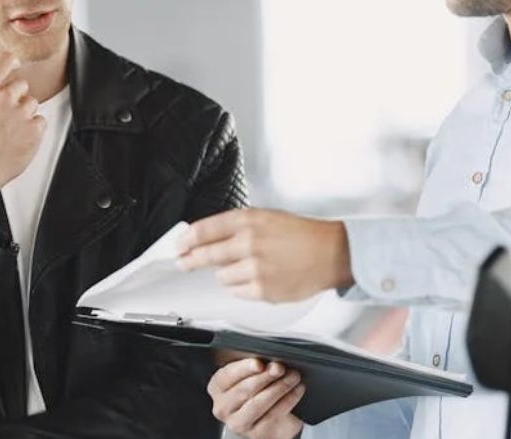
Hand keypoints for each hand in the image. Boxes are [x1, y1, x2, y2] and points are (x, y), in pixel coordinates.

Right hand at [0, 52, 45, 236]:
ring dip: (23, 113)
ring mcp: (21, 115)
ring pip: (32, 103)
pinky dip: (32, 129)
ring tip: (6, 130)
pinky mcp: (34, 131)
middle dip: (14, 95)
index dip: (10, 63)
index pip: (6, 60)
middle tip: (1, 115)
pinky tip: (16, 139)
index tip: (11, 68)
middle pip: (21, 83)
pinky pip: (40, 121)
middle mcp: (4, 99)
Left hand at [176, 209, 352, 301]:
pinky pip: (236, 292)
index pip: (204, 230)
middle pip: (205, 255)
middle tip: (184, 263)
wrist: (331, 253)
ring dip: (226, 274)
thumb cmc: (301, 234)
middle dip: (191, 260)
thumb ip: (236, 226)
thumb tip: (205, 238)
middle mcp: (249, 242)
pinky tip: (256, 278)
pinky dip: (240, 287)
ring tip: (247, 267)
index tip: (179, 245)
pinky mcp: (263, 290)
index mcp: (249, 220)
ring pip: (221, 277)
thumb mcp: (267, 217)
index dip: (186, 239)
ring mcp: (256, 268)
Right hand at [209, 358, 304, 438]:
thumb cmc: (258, 389)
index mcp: (218, 387)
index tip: (259, 363)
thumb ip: (256, 365)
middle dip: (265, 376)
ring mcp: (239, 423)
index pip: (227, 375)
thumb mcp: (252, 373)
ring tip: (292, 377)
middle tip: (280, 368)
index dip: (244, 368)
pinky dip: (288, 399)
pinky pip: (273, 415)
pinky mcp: (256, 433)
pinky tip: (296, 390)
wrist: (270, 418)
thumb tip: (270, 360)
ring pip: (258, 403)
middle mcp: (223, 407)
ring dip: (279, 387)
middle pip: (244, 389)